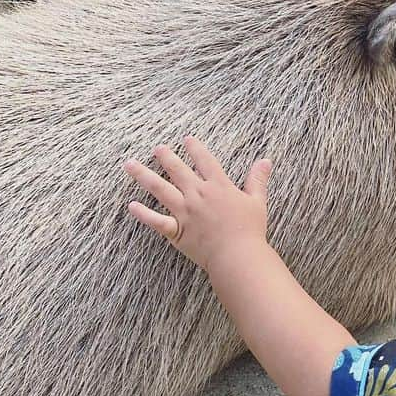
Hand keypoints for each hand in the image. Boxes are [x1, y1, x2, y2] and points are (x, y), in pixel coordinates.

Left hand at [124, 136, 271, 272]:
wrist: (238, 256)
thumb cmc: (250, 230)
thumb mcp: (258, 201)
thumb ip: (257, 180)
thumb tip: (265, 161)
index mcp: (219, 187)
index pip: (205, 161)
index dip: (195, 148)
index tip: (186, 139)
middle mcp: (198, 195)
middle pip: (178, 170)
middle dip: (166, 157)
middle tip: (157, 148)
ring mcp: (185, 212)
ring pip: (160, 189)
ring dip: (143, 175)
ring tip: (130, 164)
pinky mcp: (177, 231)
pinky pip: (156, 221)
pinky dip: (143, 214)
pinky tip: (131, 205)